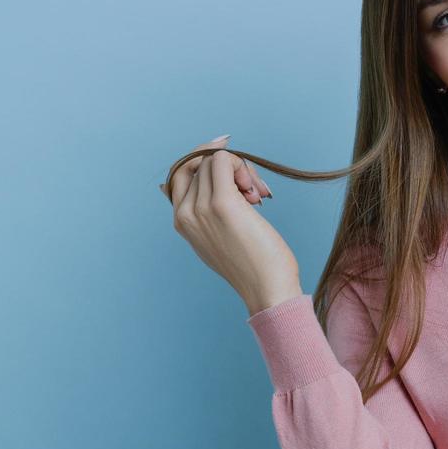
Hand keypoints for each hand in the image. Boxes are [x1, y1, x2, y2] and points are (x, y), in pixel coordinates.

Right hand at [163, 134, 300, 314]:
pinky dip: (243, 166)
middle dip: (230, 168)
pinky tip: (257, 192)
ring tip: (257, 197)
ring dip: (242, 169)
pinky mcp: (222, 203)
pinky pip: (224, 161)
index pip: (180, 172)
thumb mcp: (221, 237)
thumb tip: (218, 173)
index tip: (234, 168)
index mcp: (181, 221)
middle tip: (255, 192)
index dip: (205, 161)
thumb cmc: (253, 264)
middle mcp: (185, 213)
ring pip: (213, 160)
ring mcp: (200, 208)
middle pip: (200, 163)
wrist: (267, 288)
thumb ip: (210, 211)